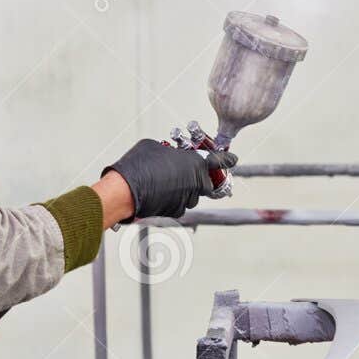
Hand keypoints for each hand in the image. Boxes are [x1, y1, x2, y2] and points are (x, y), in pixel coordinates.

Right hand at [104, 139, 238, 219]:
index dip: (226, 159)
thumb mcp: (155, 146)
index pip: (219, 161)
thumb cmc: (140, 164)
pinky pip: (179, 203)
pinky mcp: (175, 212)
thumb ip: (169, 151)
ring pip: (191, 194)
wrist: (125, 190)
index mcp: (196, 163)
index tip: (233, 159)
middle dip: (198, 178)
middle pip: (205, 182)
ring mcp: (186, 200)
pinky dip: (172, 198)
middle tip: (184, 172)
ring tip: (165, 181)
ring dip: (183, 188)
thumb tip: (168, 156)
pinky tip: (158, 191)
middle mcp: (196, 183)